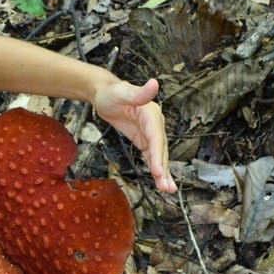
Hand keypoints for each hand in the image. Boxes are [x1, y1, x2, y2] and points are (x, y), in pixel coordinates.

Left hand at [93, 78, 175, 193]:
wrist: (105, 94)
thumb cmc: (112, 92)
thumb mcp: (122, 92)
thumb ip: (138, 92)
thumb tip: (154, 83)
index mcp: (151, 114)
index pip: (156, 137)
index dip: (158, 155)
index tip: (158, 171)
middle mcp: (154, 125)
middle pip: (160, 150)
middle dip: (163, 169)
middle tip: (168, 188)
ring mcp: (150, 133)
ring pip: (158, 156)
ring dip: (162, 173)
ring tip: (168, 190)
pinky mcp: (143, 139)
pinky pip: (151, 156)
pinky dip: (155, 168)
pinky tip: (160, 181)